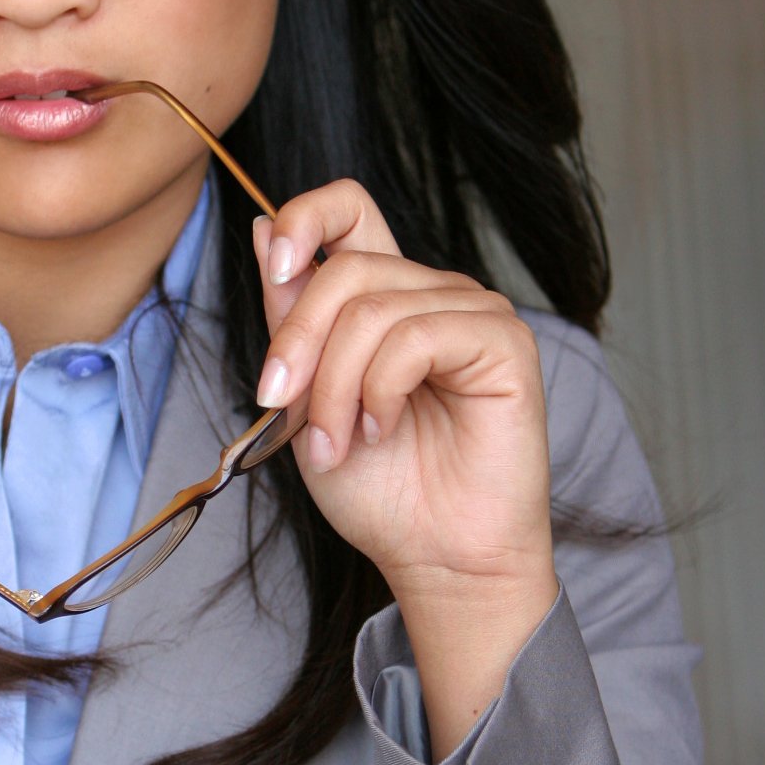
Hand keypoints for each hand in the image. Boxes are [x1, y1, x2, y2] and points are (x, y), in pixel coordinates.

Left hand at [252, 186, 554, 604]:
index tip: (272, 266)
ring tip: (339, 444)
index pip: (349, 208)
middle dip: (296, 341)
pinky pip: (416, 337)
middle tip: (281, 405)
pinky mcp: (502, 341)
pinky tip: (383, 429)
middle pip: (346, 268)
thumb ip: (290, 318)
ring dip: (335, 387)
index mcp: (386, 297)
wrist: (434, 556)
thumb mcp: (306, 398)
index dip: (304, 218)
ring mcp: (472, 312)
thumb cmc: (380, 490)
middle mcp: (432, 293)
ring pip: (372, 309)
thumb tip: (262, 227)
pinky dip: (380, 390)